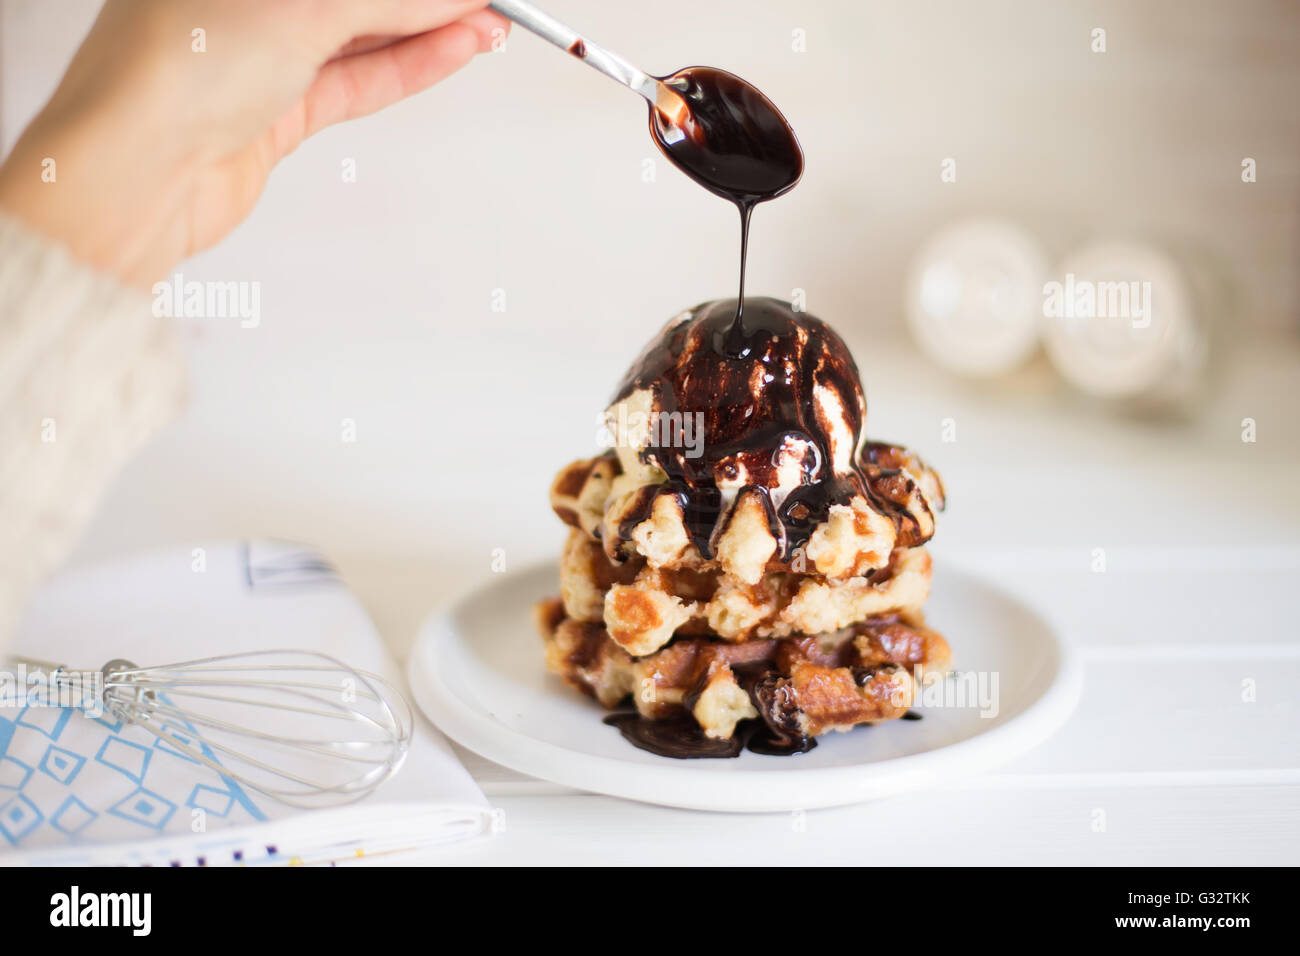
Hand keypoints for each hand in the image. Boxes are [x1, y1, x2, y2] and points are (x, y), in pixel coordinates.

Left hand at [0, 0, 506, 287]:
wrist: (139, 173)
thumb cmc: (178, 70)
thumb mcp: (302, 10)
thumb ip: (388, 1)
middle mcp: (247, 0)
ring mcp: (263, 55)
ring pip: (364, 36)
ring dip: (429, 30)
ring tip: (490, 24)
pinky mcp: (279, 111)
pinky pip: (358, 81)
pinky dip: (408, 67)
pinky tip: (454, 50)